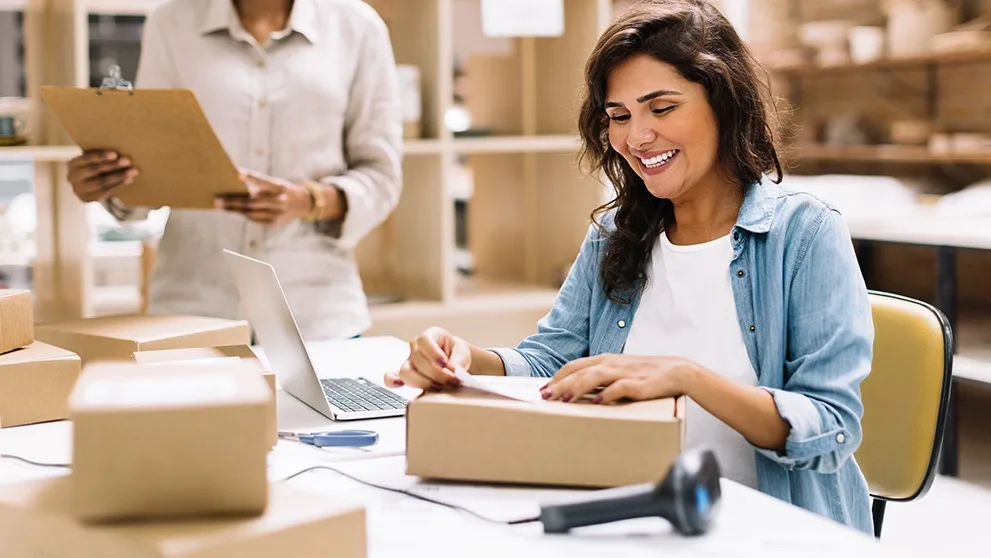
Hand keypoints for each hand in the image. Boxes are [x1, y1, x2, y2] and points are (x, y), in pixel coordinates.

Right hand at [67, 150, 138, 202]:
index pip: (86, 158)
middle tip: (127, 161)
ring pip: (101, 183)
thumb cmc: (93, 166)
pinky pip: (105, 192)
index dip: (100, 156)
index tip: (115, 154)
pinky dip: (118, 185)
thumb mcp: (93, 159)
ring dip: (119, 176)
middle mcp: (72, 177)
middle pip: (94, 170)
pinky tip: (129, 179)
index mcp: (73, 164)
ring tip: (133, 171)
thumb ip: (101, 156)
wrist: (86, 185)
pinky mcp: (87, 199)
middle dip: (112, 165)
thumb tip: (120, 151)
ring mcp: (79, 189)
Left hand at [216, 169, 311, 226]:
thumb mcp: (275, 183)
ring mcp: (278, 214)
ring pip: (251, 213)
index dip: (251, 177)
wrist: (302, 204)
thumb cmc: (282, 190)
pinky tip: (234, 211)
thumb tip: (236, 180)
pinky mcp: (275, 223)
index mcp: (279, 187)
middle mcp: (280, 201)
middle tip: (217, 200)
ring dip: (235, 210)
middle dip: (233, 202)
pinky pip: (255, 220)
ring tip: (222, 206)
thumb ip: (259, 184)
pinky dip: (244, 214)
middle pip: (252, 202)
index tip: (237, 174)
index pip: (263, 181)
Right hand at [384, 327, 470, 389]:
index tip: (445, 364)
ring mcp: (409, 361)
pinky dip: (392, 381)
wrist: (454, 361)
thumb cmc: (456, 353)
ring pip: (407, 372)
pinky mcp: (406, 375)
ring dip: (423, 382)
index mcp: (430, 336)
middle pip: (417, 359)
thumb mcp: (463, 352)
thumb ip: (460, 360)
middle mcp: (416, 347)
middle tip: (451, 380)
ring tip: (439, 387)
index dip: (433, 353)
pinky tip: (398, 385)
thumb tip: (455, 370)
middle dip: (435, 373)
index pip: (425, 341)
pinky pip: (393, 377)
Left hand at [540, 354, 691, 403]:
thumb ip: (600, 378)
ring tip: (563, 400)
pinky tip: (597, 402)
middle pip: (579, 371)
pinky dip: (607, 394)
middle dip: (559, 384)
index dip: (557, 377)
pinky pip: (620, 387)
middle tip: (544, 396)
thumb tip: (578, 391)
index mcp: (605, 360)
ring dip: (577, 388)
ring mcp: (624, 372)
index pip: (574, 366)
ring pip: (594, 376)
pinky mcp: (638, 383)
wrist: (676, 371)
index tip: (543, 388)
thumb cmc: (645, 374)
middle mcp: (611, 363)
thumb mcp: (619, 371)